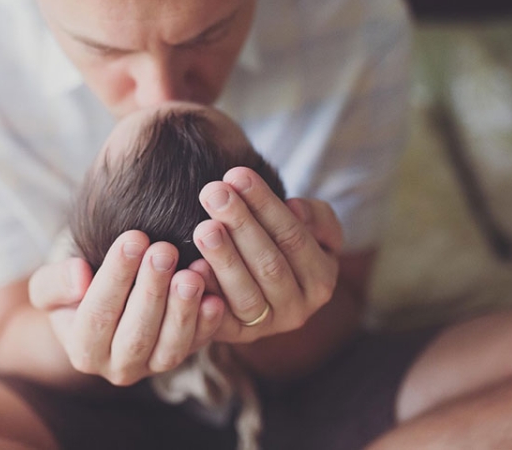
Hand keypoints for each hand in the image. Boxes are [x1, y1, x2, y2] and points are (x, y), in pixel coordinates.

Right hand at [28, 232, 224, 385]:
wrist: (105, 300)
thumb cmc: (77, 286)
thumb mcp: (50, 283)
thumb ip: (54, 283)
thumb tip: (79, 278)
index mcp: (83, 350)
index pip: (98, 314)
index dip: (116, 277)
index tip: (132, 238)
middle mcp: (118, 367)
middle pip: (137, 334)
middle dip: (152, 291)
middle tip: (164, 250)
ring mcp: (154, 366)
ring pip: (171, 347)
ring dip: (183, 310)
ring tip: (192, 274)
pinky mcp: (184, 356)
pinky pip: (199, 344)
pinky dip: (208, 323)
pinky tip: (214, 294)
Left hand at [189, 166, 340, 343]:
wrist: (255, 276)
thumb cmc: (280, 238)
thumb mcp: (308, 224)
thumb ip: (314, 216)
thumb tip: (296, 209)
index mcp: (320, 279)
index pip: (294, 238)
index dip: (266, 206)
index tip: (237, 175)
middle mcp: (298, 310)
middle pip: (269, 265)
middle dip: (241, 225)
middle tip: (213, 192)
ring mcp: (265, 327)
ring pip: (245, 294)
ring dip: (224, 259)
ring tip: (204, 227)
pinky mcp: (234, 336)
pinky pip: (220, 319)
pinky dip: (207, 293)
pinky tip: (191, 268)